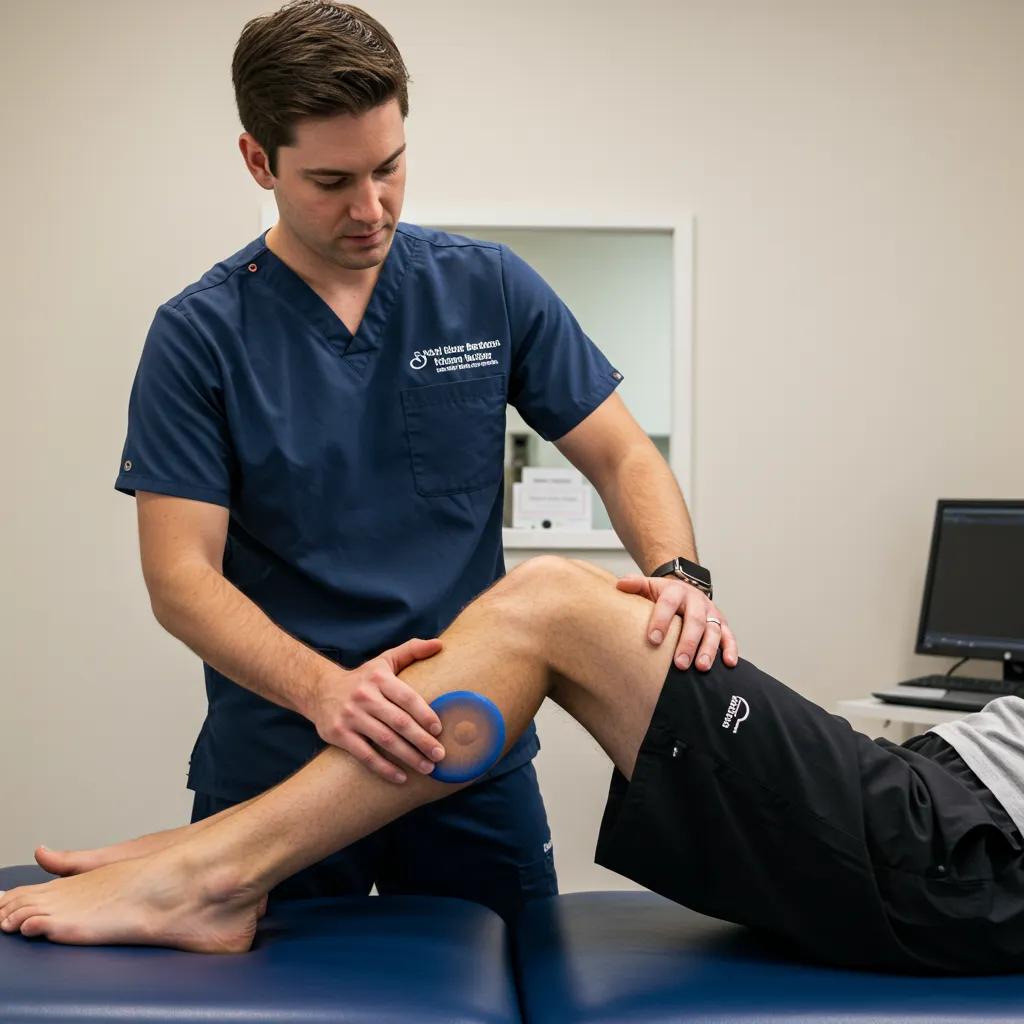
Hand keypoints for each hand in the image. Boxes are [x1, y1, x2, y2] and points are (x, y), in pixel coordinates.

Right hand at [309, 638, 446, 783]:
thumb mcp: (385, 661)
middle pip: (399, 722)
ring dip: (408, 757)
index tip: (439, 729)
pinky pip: (365, 755)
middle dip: (422, 740)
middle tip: (440, 754)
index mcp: (379, 679)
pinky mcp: (339, 734)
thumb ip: (412, 650)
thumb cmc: (363, 679)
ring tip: (427, 767)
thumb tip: (440, 644)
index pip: (407, 697)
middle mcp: (364, 696)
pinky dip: (384, 768)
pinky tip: (401, 777)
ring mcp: (350, 716)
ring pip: (385, 740)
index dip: (424, 714)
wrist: (319, 690)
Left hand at [617, 575, 737, 671]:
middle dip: (687, 643)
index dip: (661, 620)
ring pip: (713, 631)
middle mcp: (696, 601)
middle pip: (694, 621)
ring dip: (708, 650)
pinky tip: (729, 663)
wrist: (684, 589)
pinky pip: (729, 636)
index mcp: (675, 591)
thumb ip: (635, 585)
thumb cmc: (663, 595)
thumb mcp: (648, 586)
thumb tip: (620, 585)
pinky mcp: (722, 623)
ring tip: (700, 667)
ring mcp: (711, 612)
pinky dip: (730, 649)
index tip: (653, 639)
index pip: (668, 604)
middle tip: (679, 663)